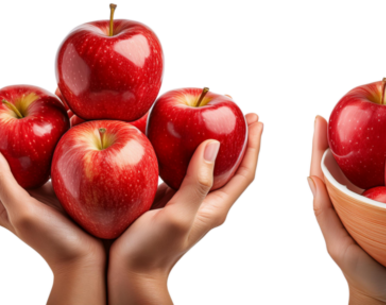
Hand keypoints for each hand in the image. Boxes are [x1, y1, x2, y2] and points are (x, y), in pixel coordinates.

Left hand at [0, 104, 105, 303]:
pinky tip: (62, 131)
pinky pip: (47, 163)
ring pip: (24, 157)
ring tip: (29, 109)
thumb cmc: (53, 241)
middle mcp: (14, 195)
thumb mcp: (22, 211)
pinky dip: (49, 144)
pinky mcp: (56, 194)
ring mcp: (35, 195)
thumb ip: (0, 181)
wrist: (86, 264)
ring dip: (23, 133)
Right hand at [106, 107, 263, 303]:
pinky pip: (181, 168)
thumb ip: (196, 184)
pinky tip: (177, 133)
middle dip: (238, 136)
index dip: (254, 145)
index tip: (257, 118)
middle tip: (240, 108)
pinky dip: (184, 149)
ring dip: (212, 139)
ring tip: (213, 115)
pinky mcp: (166, 199)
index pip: (245, 171)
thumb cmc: (151, 251)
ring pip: (206, 164)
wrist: (128, 276)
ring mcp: (186, 200)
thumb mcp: (177, 217)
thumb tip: (213, 145)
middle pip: (230, 163)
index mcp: (216, 206)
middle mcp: (205, 202)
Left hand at [308, 113, 385, 304]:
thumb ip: (326, 216)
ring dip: (373, 146)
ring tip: (380, 121)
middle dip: (346, 137)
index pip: (323, 170)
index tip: (320, 116)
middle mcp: (356, 206)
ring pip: (372, 171)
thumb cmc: (368, 280)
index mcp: (337, 210)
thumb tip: (311, 177)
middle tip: (349, 108)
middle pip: (349, 163)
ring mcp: (379, 210)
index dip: (319, 143)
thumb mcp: (342, 249)